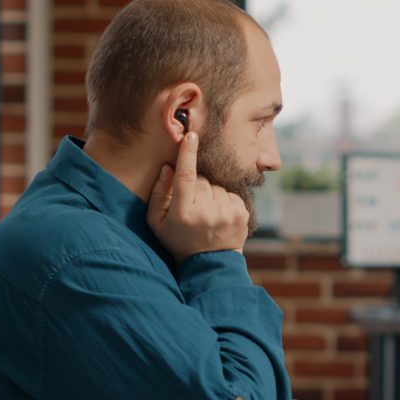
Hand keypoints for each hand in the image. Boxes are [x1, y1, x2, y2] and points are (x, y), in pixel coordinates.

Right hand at [147, 131, 249, 261]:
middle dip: (197, 185)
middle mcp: (207, 211)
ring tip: (207, 212)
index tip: (190, 136)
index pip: (186, 177)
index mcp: (184, 212)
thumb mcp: (158, 222)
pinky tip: (218, 214)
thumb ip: (159, 194)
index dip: (187, 154)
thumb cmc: (179, 240)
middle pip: (202, 179)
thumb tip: (168, 167)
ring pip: (217, 185)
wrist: (211, 264)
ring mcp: (227, 212)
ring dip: (211, 193)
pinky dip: (223, 199)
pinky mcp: (242, 213)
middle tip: (193, 204)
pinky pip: (230, 192)